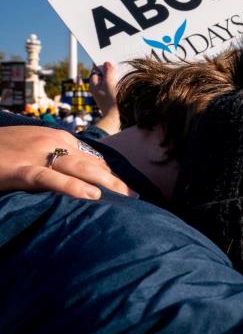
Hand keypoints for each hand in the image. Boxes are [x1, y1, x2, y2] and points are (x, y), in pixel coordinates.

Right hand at [0, 126, 129, 199]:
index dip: (112, 173)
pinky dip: (71, 187)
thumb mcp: (35, 150)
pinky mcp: (21, 169)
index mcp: (59, 137)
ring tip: (126, 196)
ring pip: (79, 168)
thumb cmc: (4, 151)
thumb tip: (85, 177)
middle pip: (92, 163)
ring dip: (105, 182)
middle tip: (138, 196)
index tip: (130, 188)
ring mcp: (37, 154)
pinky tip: (90, 196)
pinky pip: (50, 179)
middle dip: (117, 180)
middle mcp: (53, 141)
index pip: (93, 157)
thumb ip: (58, 160)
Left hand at [89, 62, 117, 115]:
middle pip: (103, 76)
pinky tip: (124, 86)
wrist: (116, 118)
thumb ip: (108, 72)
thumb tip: (107, 63)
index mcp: (94, 85)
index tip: (109, 60)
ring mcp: (104, 95)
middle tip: (118, 69)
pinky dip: (118, 86)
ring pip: (110, 82)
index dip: (102, 65)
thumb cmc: (111, 101)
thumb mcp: (109, 84)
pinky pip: (114, 88)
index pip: (96, 71)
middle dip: (110, 72)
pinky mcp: (111, 99)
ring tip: (122, 78)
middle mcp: (98, 89)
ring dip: (115, 79)